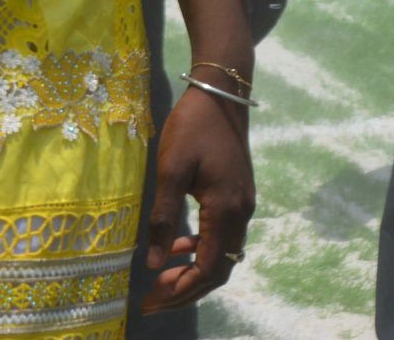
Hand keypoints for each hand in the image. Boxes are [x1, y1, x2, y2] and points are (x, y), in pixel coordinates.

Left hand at [141, 84, 254, 312]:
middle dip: (187, 290)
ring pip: (223, 254)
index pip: (209, 266)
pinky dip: (202, 251)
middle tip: (151, 299)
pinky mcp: (239, 195)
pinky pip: (224, 237)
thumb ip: (164, 218)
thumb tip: (155, 264)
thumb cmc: (192, 128)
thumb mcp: (171, 171)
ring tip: (160, 279)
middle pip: (220, 267)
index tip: (149, 301)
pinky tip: (178, 247)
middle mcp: (242, 211)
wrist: (221, 94)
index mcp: (226, 208)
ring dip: (194, 272)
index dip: (181, 290)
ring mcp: (244, 203)